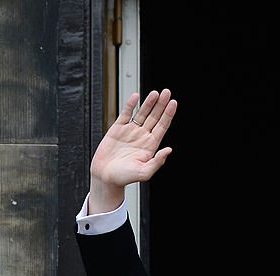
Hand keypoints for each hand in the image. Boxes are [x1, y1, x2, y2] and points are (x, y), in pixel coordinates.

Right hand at [88, 89, 177, 210]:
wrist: (105, 177)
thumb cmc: (125, 177)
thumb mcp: (144, 172)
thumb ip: (157, 162)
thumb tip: (168, 150)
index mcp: (151, 145)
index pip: (162, 126)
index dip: (168, 114)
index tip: (173, 103)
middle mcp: (142, 136)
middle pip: (155, 117)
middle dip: (161, 104)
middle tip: (167, 92)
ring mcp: (131, 131)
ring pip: (142, 113)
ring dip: (149, 103)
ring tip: (155, 93)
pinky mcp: (117, 129)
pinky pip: (126, 114)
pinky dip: (130, 105)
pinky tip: (136, 96)